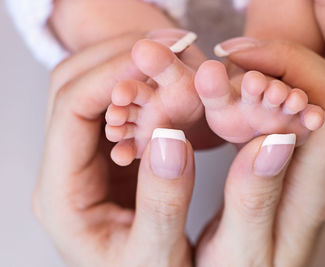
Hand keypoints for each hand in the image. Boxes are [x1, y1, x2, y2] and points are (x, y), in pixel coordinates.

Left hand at [34, 38, 196, 265]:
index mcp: (62, 196)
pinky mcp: (111, 155)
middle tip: (173, 45)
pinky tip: (171, 84)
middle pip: (75, 89)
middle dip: (122, 59)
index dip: (113, 76)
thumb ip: (163, 203)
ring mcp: (87, 158)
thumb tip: (171, 138)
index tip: (157, 58)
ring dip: (132, 67)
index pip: (71, 113)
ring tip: (176, 56)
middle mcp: (66, 170)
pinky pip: (119, 108)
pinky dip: (145, 88)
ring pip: (95, 90)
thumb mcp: (156, 256)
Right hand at [196, 0, 324, 265]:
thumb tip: (270, 139)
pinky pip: (311, 93)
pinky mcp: (297, 151)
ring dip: (320, 33)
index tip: (234, 51)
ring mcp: (314, 153)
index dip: (286, 63)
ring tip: (302, 3)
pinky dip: (296, 59)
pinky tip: (270, 49)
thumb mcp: (239, 250)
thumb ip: (252, 200)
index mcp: (313, 188)